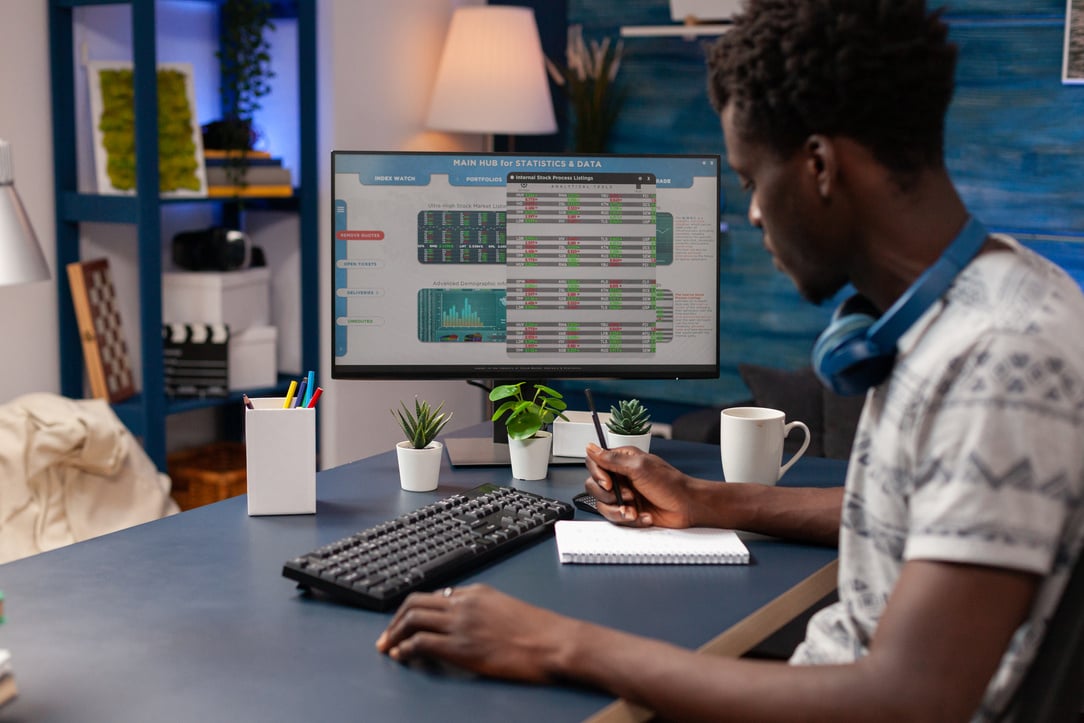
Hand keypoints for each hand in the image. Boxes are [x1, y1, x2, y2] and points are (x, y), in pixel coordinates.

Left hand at [376, 584, 575, 682]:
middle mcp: (464, 604)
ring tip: (387, 646)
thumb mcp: (507, 608)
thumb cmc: (540, 630)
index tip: (406, 623)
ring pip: (413, 619)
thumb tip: (464, 619)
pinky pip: (421, 643)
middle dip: (395, 619)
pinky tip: (401, 656)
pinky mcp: (461, 648)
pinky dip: (405, 648)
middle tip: (386, 635)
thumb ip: (482, 609)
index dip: (415, 610)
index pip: (434, 595)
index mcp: (476, 592)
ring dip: (394, 633)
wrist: (555, 642)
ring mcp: (461, 625)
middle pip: (415, 602)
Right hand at [583, 444, 698, 527]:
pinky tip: (644, 516)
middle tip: (628, 496)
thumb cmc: (670, 484)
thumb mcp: (639, 467)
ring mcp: (624, 495)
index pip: (595, 462)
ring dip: (618, 510)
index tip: (608, 483)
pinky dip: (630, 519)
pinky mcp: (628, 510)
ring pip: (603, 505)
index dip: (597, 474)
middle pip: (594, 486)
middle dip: (608, 496)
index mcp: (622, 460)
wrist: (687, 507)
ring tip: (634, 511)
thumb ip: (612, 459)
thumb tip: (591, 447)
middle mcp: (621, 476)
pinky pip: (616, 517)